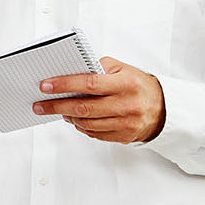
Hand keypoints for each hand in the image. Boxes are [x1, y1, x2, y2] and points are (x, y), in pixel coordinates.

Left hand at [31, 56, 165, 143]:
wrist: (163, 107)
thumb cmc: (138, 85)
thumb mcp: (122, 68)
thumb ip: (98, 68)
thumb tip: (70, 71)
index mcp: (125, 84)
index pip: (89, 83)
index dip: (65, 85)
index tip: (46, 86)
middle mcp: (126, 104)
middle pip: (84, 108)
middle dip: (57, 106)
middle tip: (40, 105)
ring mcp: (125, 123)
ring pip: (87, 123)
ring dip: (68, 116)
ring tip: (58, 109)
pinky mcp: (124, 136)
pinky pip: (95, 134)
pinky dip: (81, 126)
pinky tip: (74, 118)